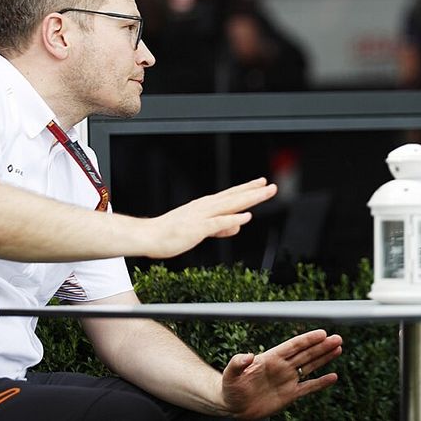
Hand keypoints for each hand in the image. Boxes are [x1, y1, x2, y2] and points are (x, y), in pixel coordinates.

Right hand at [146, 178, 276, 257]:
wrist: (148, 236)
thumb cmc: (170, 233)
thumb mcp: (200, 229)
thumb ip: (220, 227)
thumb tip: (238, 225)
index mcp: (205, 207)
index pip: (231, 196)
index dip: (247, 189)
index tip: (262, 184)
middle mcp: (205, 207)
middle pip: (234, 197)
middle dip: (254, 191)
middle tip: (272, 186)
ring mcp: (202, 216)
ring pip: (230, 205)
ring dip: (249, 198)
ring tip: (264, 193)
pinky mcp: (197, 228)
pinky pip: (217, 223)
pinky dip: (232, 218)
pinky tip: (245, 217)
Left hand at [220, 329, 342, 419]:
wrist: (233, 405)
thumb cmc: (230, 386)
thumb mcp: (231, 373)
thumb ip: (238, 362)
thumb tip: (248, 355)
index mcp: (270, 358)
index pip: (293, 346)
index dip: (307, 339)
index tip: (322, 332)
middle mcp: (282, 366)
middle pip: (306, 354)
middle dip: (322, 346)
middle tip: (337, 338)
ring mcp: (287, 379)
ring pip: (310, 366)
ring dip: (324, 358)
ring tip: (338, 348)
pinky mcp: (289, 394)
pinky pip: (308, 387)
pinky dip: (321, 383)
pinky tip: (332, 377)